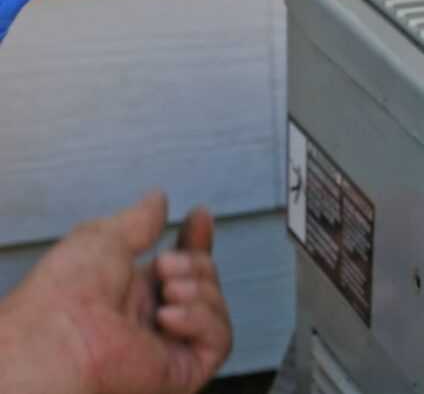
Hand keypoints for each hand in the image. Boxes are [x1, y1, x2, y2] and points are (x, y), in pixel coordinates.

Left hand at [0, 193, 231, 393]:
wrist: (58, 340)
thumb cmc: (64, 296)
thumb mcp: (103, 238)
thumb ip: (139, 220)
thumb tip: (156, 200)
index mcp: (129, 293)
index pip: (179, 267)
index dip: (195, 241)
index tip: (199, 217)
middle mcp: (149, 320)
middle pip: (205, 280)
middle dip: (196, 262)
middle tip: (165, 265)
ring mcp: (167, 346)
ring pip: (216, 307)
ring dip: (197, 290)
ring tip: (166, 291)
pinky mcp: (183, 369)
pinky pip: (220, 339)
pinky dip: (201, 320)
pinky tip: (169, 317)